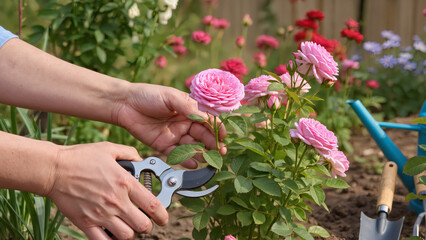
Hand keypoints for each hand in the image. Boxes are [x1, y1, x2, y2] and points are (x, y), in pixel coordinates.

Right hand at [46, 142, 167, 239]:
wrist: (54, 169)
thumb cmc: (81, 157)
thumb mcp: (109, 148)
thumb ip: (130, 154)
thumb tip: (142, 160)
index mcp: (124, 183)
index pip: (153, 205)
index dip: (163, 215)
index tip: (164, 218)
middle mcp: (116, 201)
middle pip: (143, 225)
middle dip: (148, 226)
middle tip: (145, 221)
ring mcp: (101, 214)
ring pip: (127, 236)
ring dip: (130, 233)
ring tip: (128, 226)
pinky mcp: (86, 223)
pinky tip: (112, 233)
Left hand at [115, 83, 226, 168]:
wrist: (124, 104)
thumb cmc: (148, 95)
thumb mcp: (171, 97)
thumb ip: (189, 108)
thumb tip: (206, 119)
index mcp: (188, 110)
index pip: (207, 120)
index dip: (217, 128)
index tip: (224, 136)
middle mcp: (184, 123)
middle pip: (202, 135)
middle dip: (212, 143)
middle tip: (220, 151)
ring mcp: (174, 135)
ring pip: (192, 146)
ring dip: (202, 153)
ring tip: (209, 159)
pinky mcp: (163, 145)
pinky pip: (177, 155)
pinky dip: (186, 160)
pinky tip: (193, 163)